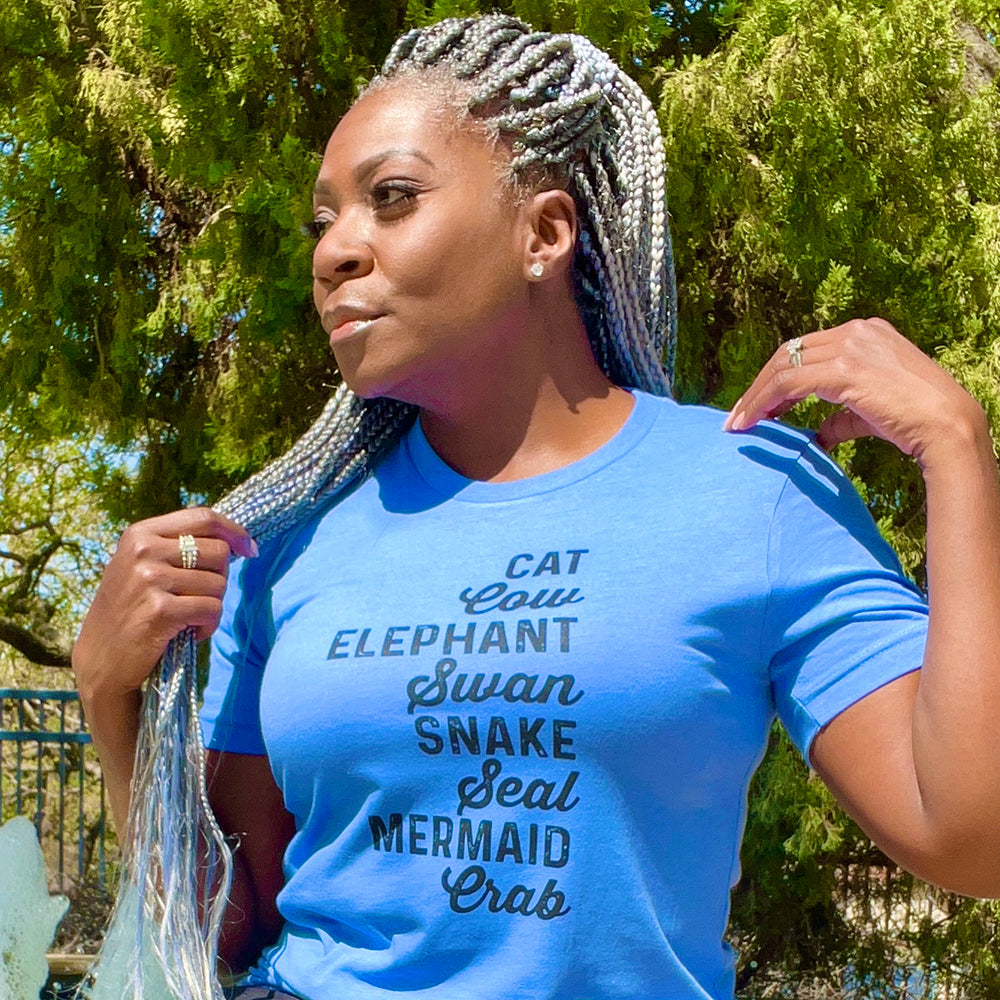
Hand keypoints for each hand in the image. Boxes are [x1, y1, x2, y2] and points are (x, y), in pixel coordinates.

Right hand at [72, 507, 256, 701]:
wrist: (99, 660)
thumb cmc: (130, 611)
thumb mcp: (142, 566)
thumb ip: (178, 547)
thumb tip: (234, 540)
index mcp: (140, 534)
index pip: (203, 517)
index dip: (233, 531)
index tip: (249, 549)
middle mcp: (143, 550)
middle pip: (218, 552)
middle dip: (220, 578)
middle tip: (200, 598)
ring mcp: (150, 579)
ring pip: (219, 584)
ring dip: (212, 606)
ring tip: (188, 619)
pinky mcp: (161, 610)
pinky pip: (212, 609)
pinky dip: (208, 625)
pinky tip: (189, 633)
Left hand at [722, 317, 987, 465]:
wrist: (947, 425)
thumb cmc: (916, 421)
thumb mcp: (871, 411)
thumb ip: (841, 417)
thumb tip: (819, 435)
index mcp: (864, 332)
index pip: (805, 350)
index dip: (776, 378)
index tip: (758, 405)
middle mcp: (855, 331)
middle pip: (788, 353)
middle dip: (759, 386)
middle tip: (739, 416)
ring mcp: (850, 346)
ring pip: (783, 367)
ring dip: (756, 397)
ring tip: (739, 423)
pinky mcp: (844, 368)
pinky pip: (788, 383)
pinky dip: (764, 402)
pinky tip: (753, 422)